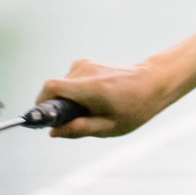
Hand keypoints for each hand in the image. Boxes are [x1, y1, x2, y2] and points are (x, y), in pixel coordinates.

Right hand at [36, 57, 186, 137]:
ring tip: (93, 109)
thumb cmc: (134, 108)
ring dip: (69, 100)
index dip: (41, 104)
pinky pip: (70, 82)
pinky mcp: (87, 63)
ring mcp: (85, 64)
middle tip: (80, 120)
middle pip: (55, 90)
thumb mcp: (109, 127)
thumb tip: (53, 132)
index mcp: (89, 87)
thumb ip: (79, 129)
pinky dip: (75, 93)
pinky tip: (95, 100)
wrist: (154, 82)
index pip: (50, 88)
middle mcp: (84, 71)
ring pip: (62, 86)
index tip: (46, 119)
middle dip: (60, 107)